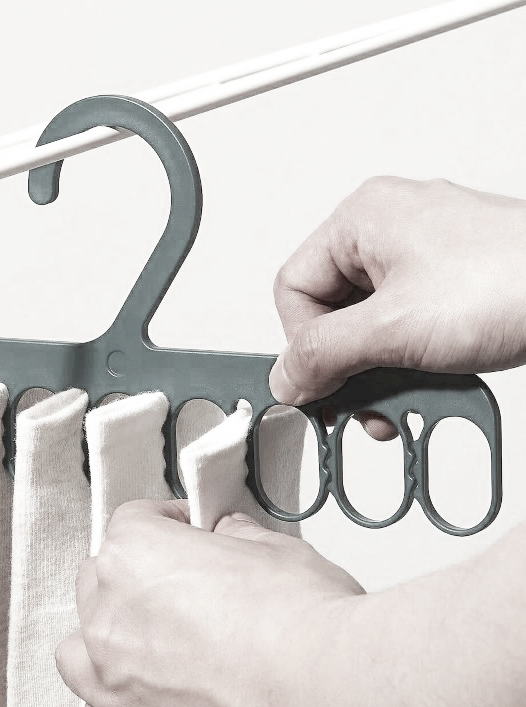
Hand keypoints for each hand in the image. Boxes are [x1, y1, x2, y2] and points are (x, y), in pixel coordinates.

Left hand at [54, 499, 364, 706]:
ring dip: (107, 635)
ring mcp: (116, 679)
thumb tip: (228, 538)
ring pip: (79, 646)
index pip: (133, 521)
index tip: (188, 532)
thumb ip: (233, 537)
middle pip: (100, 578)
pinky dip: (114, 696)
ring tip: (149, 637)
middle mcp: (111, 615)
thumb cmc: (302, 623)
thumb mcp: (272, 547)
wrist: (328, 696)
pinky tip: (148, 690)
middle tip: (180, 582)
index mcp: (134, 554)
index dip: (169, 523)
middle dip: (136, 574)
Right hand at [270, 177, 525, 437]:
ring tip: (401, 399)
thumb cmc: (516, 281)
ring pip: (368, 326)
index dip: (303, 344)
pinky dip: (409, 362)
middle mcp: (388, 231)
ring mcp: (424, 257)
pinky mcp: (452, 283)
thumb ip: (323, 355)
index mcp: (362, 220)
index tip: (324, 386)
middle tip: (360, 404)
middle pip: (330, 311)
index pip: (294, 289)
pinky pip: (404, 327)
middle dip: (345, 367)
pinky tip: (428, 382)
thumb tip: (285, 378)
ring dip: (378, 373)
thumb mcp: (394, 329)